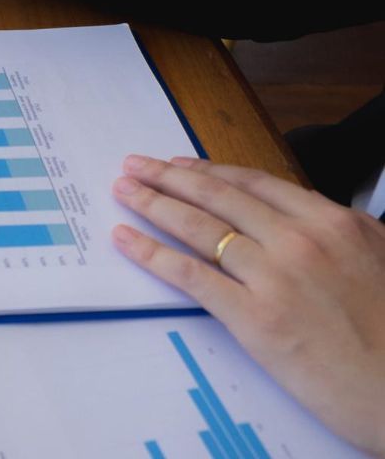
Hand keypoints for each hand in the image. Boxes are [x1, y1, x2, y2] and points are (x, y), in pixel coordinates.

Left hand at [112, 154, 384, 453]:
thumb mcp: (379, 262)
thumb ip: (336, 236)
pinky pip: (190, 275)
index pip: (255, 184)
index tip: (178, 163)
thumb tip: (298, 220)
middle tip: (134, 165)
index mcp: (334, 223)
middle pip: (218, 198)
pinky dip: (152, 253)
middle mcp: (302, 241)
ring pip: (198, 228)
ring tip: (124, 190)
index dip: (209, 170)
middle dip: (168, 178)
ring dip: (152, 204)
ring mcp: (276, 277)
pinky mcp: (255, 318)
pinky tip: (127, 239)